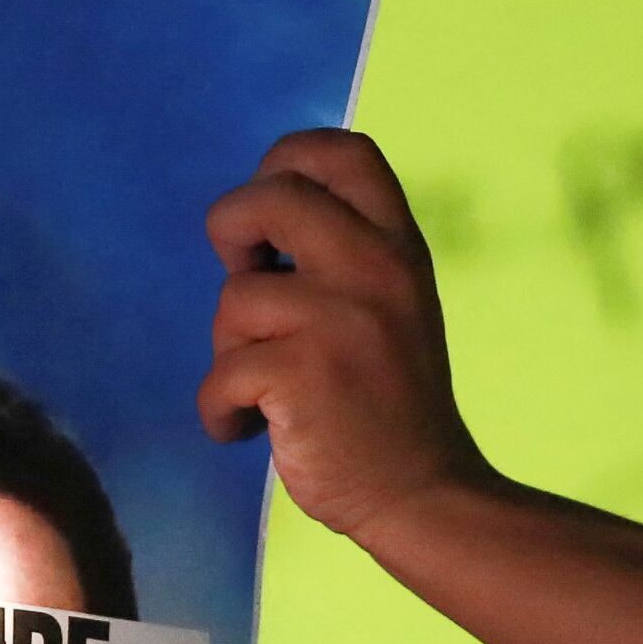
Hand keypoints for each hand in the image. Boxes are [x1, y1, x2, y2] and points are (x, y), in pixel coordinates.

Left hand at [202, 131, 486, 544]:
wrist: (422, 492)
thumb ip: (341, 256)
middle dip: (230, 229)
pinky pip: (220, 375)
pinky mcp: (302, 373)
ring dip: (229, 351)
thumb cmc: (390, 399)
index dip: (285, 161)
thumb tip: (252, 223)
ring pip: (233, 299)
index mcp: (397, 245)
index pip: (343, 151)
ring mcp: (339, 318)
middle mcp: (374, 267)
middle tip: (241, 276)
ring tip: (265, 391)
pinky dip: (220, 412)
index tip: (267, 214)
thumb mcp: (389, 303)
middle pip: (269, 197)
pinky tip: (249, 431)